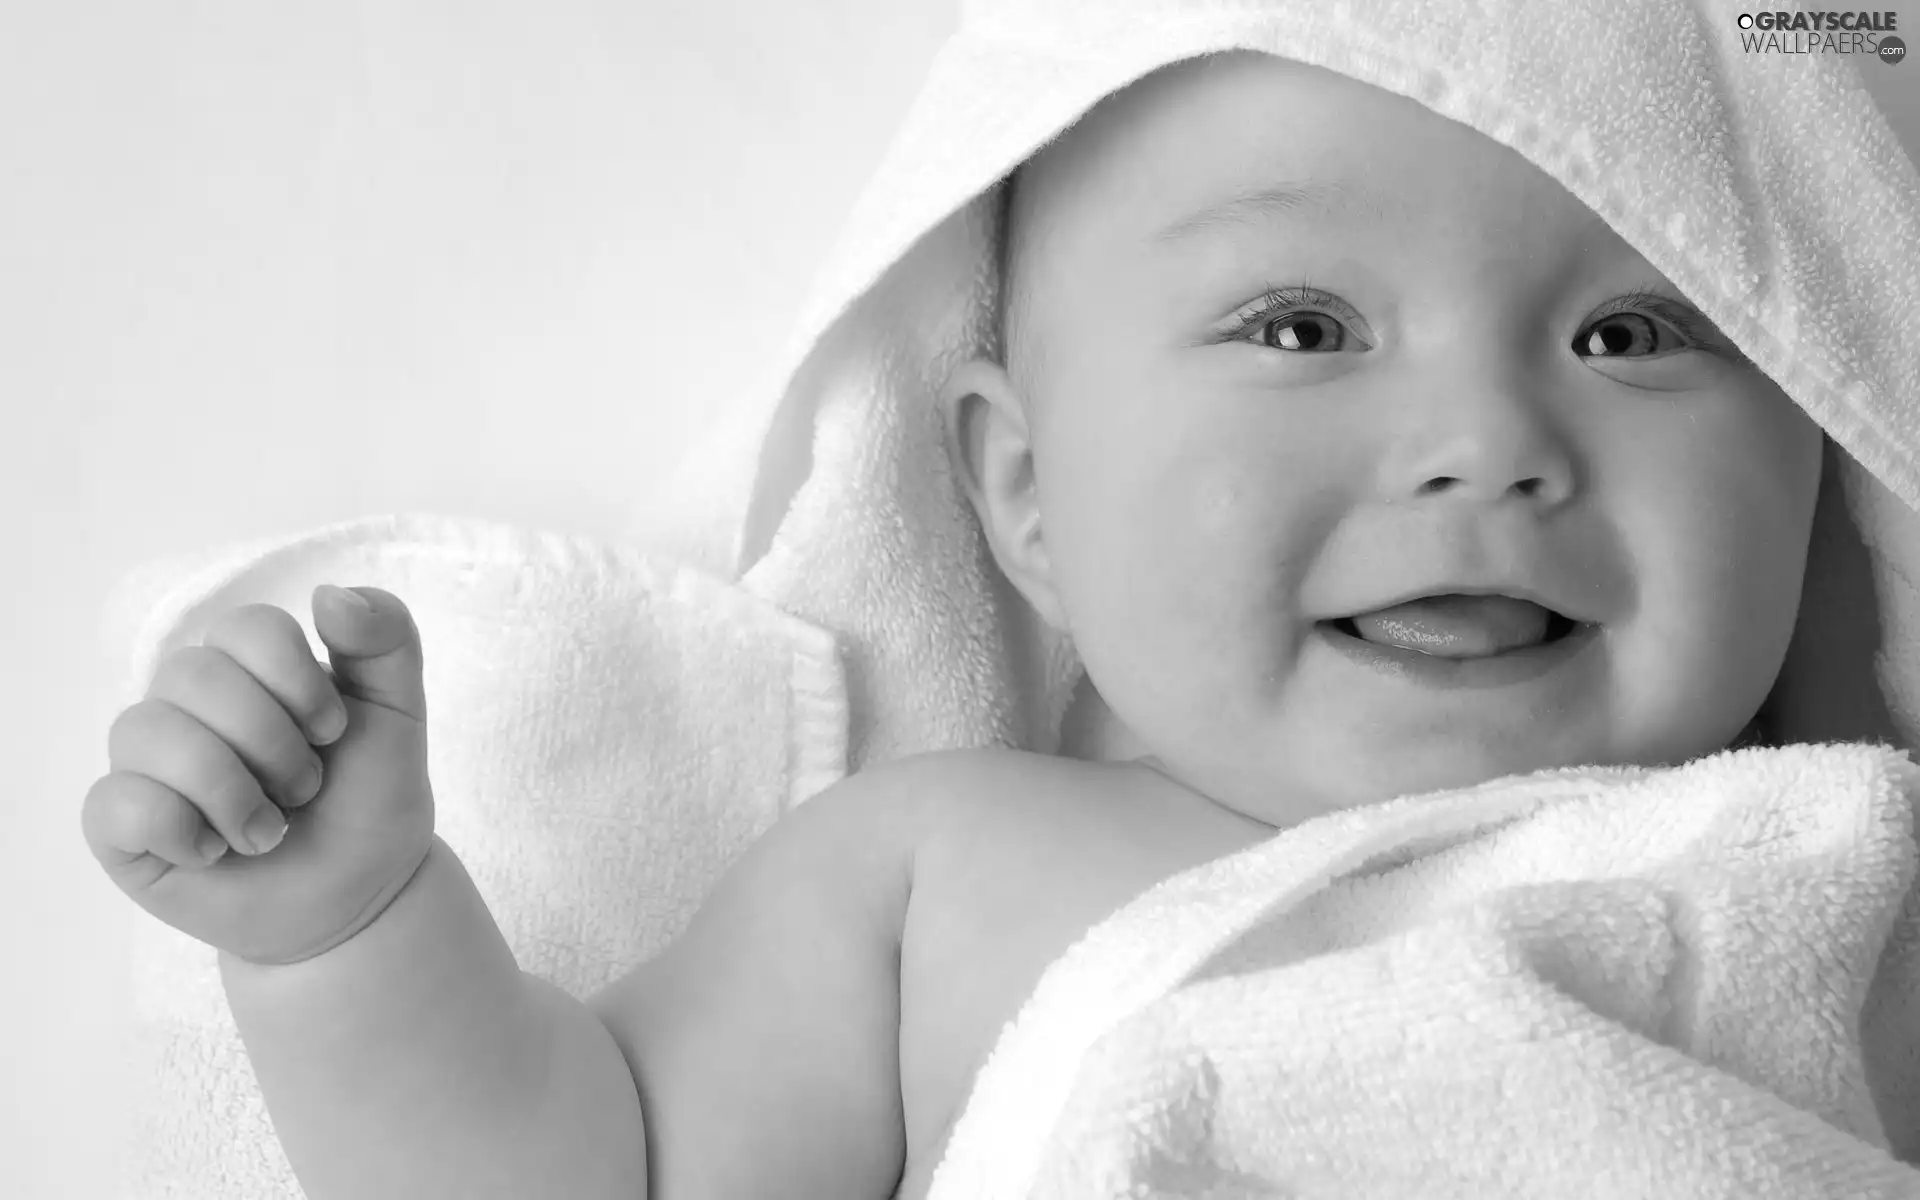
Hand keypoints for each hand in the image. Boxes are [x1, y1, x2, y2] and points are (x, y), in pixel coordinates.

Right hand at [82, 585, 434, 964]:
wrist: (359, 893)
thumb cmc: (370, 795)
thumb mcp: (399, 711)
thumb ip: (386, 638)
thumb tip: (327, 593)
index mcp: (247, 665)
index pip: (246, 627)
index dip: (298, 681)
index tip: (333, 731)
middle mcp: (185, 702)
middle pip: (195, 674)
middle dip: (272, 744)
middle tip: (305, 789)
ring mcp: (146, 762)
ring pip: (146, 730)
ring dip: (232, 791)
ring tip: (268, 829)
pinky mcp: (118, 826)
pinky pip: (116, 803)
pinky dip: (181, 830)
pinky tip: (215, 850)